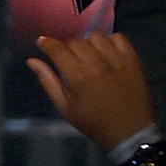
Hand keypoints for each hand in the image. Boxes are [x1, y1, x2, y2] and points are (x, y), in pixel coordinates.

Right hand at [27, 32, 155, 152]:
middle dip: (67, 46)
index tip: (42, 42)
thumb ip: (48, 82)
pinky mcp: (134, 58)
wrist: (128, 130)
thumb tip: (31, 61)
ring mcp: (118, 58)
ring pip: (97, 36)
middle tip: (69, 57)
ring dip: (89, 42)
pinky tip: (107, 52)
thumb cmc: (93, 122)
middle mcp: (98, 62)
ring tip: (89, 55)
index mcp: (78, 76)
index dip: (47, 43)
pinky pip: (119, 37)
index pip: (58, 49)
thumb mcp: (65, 107)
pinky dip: (110, 41)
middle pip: (76, 41)